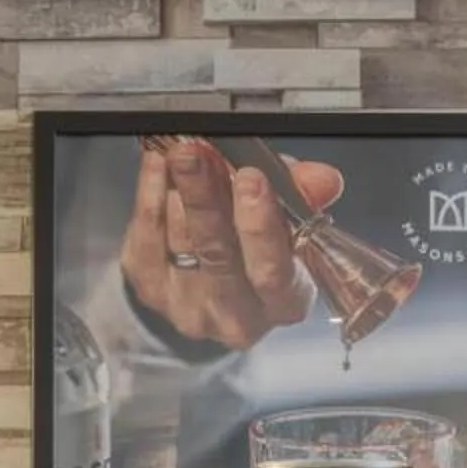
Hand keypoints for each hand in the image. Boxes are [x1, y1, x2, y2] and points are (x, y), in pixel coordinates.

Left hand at [118, 139, 345, 350]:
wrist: (210, 274)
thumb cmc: (256, 242)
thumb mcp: (288, 218)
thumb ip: (301, 195)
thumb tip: (320, 179)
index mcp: (283, 302)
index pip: (273, 272)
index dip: (260, 225)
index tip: (250, 176)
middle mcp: (236, 316)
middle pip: (219, 254)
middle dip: (208, 197)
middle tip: (197, 154)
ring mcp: (188, 308)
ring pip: (182, 242)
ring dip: (179, 189)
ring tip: (181, 151)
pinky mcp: (150, 291)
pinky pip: (146, 238)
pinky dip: (151, 194)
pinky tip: (157, 164)